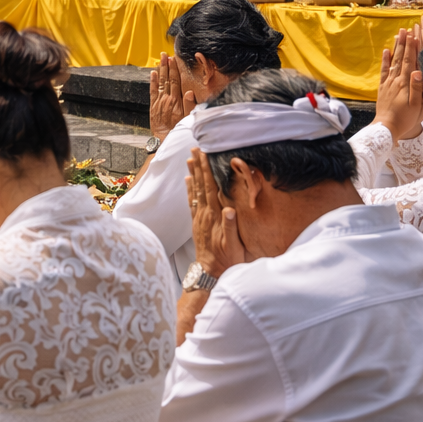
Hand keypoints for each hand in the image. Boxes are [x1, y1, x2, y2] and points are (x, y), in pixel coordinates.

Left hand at [149, 52, 195, 140]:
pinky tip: (152, 73)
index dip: (174, 70)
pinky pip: (152, 91)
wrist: (164, 138)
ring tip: (160, 59)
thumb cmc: (178, 128)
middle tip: (166, 55)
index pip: (176, 81)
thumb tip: (191, 92)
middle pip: (167, 79)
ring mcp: (159, 101)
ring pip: (160, 82)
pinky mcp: (153, 105)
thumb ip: (190, 104)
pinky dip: (152, 81)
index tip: (174, 60)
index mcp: (176, 100)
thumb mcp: (188, 117)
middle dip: (167, 66)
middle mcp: (167, 98)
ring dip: (160, 70)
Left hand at [186, 148, 245, 276]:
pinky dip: (190, 189)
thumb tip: (230, 209)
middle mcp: (205, 214)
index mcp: (215, 216)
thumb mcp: (234, 246)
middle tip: (196, 149)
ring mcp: (199, 217)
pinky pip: (192, 202)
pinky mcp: (197, 222)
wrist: (211, 272)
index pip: (211, 189)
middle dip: (200, 166)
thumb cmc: (227, 259)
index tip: (206, 155)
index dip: (208, 171)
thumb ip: (230, 227)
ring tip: (190, 159)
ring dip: (194, 174)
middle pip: (201, 185)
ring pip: (195, 191)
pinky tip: (188, 180)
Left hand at [374, 29, 422, 140]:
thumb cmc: (405, 119)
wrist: (386, 128)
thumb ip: (417, 88)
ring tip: (398, 35)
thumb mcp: (417, 106)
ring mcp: (388, 83)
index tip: (415, 34)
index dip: (412, 48)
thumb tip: (419, 71)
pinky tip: (386, 50)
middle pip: (401, 58)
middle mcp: (396, 80)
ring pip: (393, 62)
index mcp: (406, 84)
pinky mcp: (382, 88)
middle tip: (406, 29)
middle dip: (404, 43)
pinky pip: (384, 71)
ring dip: (396, 47)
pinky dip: (385, 60)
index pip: (410, 62)